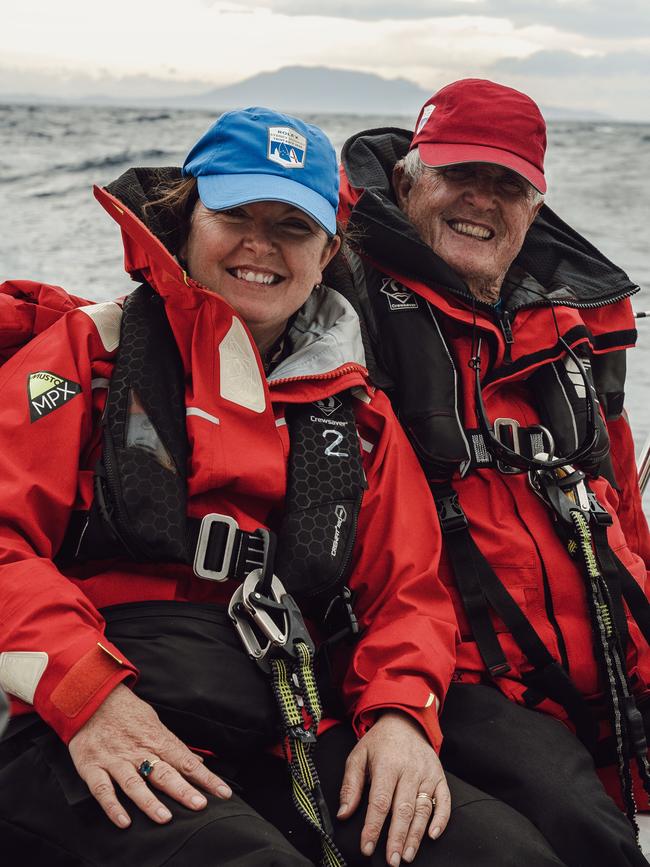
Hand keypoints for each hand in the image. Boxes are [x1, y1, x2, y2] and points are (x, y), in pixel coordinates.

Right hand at [68, 683, 231, 828]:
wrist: (92, 697)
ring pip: (134, 783)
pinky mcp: (92, 766)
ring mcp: (115, 759)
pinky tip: (124, 821)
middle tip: (199, 805)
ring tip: (165, 817)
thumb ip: (174, 746)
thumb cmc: (127, 713)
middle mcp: (138, 751)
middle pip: (163, 772)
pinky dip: (112, 806)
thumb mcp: (155, 723)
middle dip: (182, 790)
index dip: (206, 778)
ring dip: (149, 801)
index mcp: (157, 740)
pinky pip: (102, 789)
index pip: (186, 761)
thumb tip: (197, 763)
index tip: (224, 792)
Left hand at [337, 710, 450, 865]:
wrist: (404, 721)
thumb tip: (344, 813)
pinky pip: (444, 800)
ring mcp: (427, 774)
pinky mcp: (439, 777)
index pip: (380, 802)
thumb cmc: (379, 742)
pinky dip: (441, 819)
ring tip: (407, 855)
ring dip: (416, 835)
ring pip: (423, 809)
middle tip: (392, 860)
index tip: (367, 847)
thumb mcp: (358, 756)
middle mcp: (409, 770)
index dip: (373, 827)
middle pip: (403, 809)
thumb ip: (350, 785)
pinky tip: (432, 835)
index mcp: (387, 764)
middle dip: (397, 838)